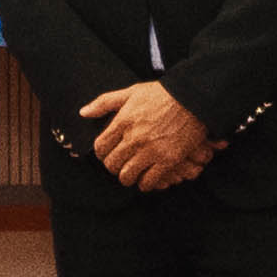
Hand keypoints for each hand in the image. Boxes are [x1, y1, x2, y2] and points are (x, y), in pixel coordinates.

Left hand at [84, 80, 214, 190]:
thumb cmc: (162, 94)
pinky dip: (146, 184)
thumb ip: (105, 103)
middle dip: (113, 167)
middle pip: (112, 164)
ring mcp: (151, 150)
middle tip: (120, 166)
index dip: (101, 154)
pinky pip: (149, 181)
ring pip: (127, 176)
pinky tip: (147, 179)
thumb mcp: (130, 92)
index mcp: (123, 121)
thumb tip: (83, 113)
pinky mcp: (168, 160)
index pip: (100, 147)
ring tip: (132, 174)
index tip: (107, 154)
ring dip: (128, 178)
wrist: (193, 99)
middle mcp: (134, 137)